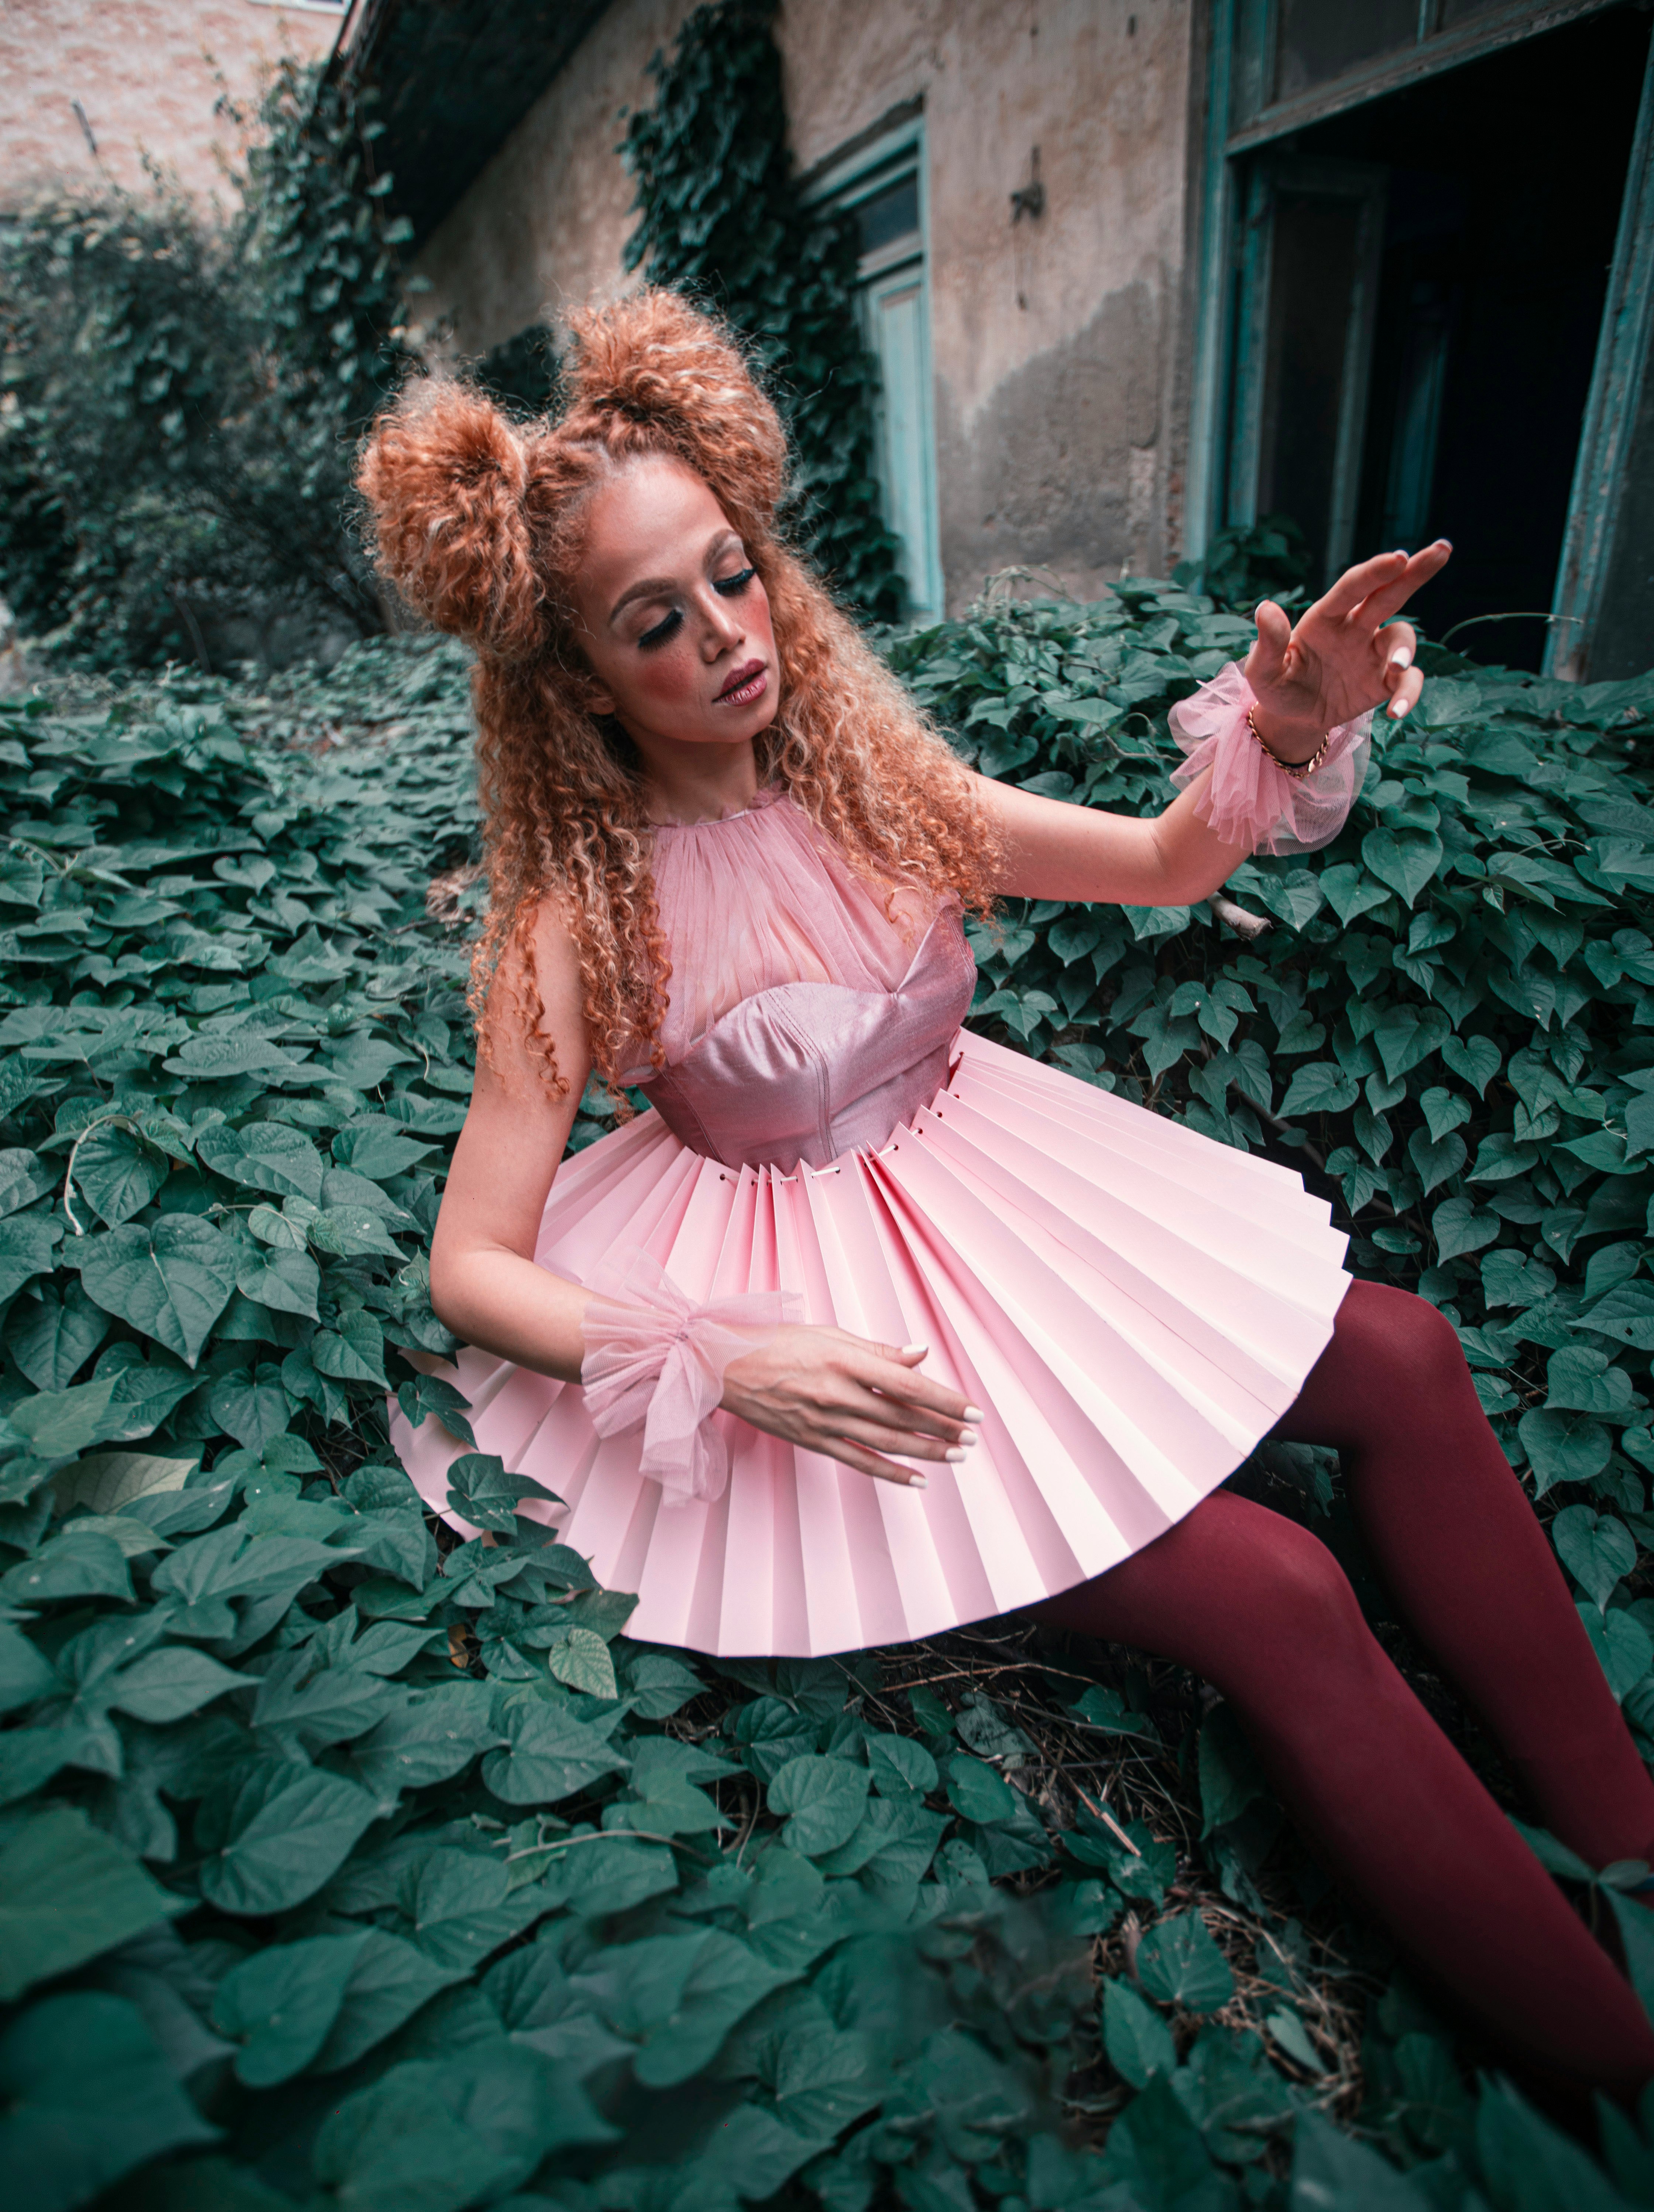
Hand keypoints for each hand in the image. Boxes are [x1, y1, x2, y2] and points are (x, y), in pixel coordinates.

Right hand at [720, 1324, 978, 1486]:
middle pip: (903, 1417)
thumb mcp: (830, 1334)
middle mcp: (838, 1393)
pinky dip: (891, 1473)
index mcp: (846, 1360)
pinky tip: (918, 1480)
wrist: (725, 1366)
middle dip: (944, 1429)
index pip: (908, 1384)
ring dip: (927, 1451)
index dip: (945, 1400)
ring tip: (957, 1455)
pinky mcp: (813, 1441)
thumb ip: (878, 1349)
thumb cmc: (778, 1341)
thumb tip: (922, 1354)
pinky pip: (859, 1461)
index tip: (973, 1410)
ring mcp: (825, 1421)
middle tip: (973, 1437)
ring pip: (887, 1442)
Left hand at [1244, 540, 1452, 762]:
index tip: (1398, 557)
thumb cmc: (1277, 686)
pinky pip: (1407, 682)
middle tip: (1443, 549)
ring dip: (1405, 650)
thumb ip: (1269, 643)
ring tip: (1396, 668)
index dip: (1375, 572)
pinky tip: (1396, 712)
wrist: (1292, 718)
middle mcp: (1356, 628)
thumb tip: (1266, 608)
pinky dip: (1408, 694)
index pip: (1353, 588)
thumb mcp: (1262, 671)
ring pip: (1402, 638)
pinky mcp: (1385, 681)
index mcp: (1326, 617)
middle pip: (1390, 594)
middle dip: (1416, 572)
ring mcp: (1373, 653)